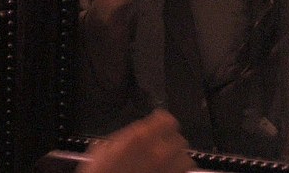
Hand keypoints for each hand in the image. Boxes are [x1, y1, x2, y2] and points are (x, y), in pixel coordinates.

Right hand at [77, 110, 195, 172]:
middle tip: (161, 146)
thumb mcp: (103, 149)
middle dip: (170, 142)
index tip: (158, 123)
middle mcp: (158, 153)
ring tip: (167, 163)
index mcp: (140, 138)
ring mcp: (167, 170)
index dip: (162, 121)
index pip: (167, 120)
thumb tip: (135, 134)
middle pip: (179, 139)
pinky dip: (178, 172)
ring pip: (185, 159)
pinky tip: (167, 172)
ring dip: (177, 159)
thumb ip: (125, 137)